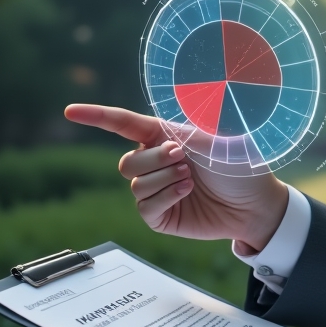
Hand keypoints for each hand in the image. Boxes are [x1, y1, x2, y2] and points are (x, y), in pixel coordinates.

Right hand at [63, 104, 287, 251]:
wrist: (255, 202)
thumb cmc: (241, 165)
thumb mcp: (216, 139)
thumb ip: (187, 129)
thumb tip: (169, 125)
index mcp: (165, 136)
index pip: (123, 124)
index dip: (96, 117)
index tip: (70, 112)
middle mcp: (156, 161)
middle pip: (128, 161)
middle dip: (154, 159)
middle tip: (183, 158)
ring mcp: (156, 189)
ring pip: (135, 184)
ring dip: (163, 179)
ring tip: (191, 177)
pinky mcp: (160, 215)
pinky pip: (145, 207)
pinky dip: (164, 197)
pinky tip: (185, 192)